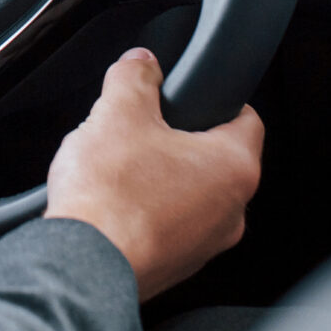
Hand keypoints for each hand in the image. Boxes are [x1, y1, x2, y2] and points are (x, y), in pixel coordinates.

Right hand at [45, 49, 263, 301]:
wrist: (83, 266)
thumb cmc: (110, 198)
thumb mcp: (117, 113)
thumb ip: (135, 77)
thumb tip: (141, 63)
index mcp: (233, 167)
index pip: (247, 117)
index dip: (219, 98)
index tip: (195, 94)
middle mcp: (231, 212)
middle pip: (215, 159)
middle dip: (179, 140)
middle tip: (142, 129)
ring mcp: (205, 245)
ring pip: (192, 196)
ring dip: (163, 179)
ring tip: (121, 169)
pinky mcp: (176, 267)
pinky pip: (170, 228)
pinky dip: (148, 213)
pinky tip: (113, 204)